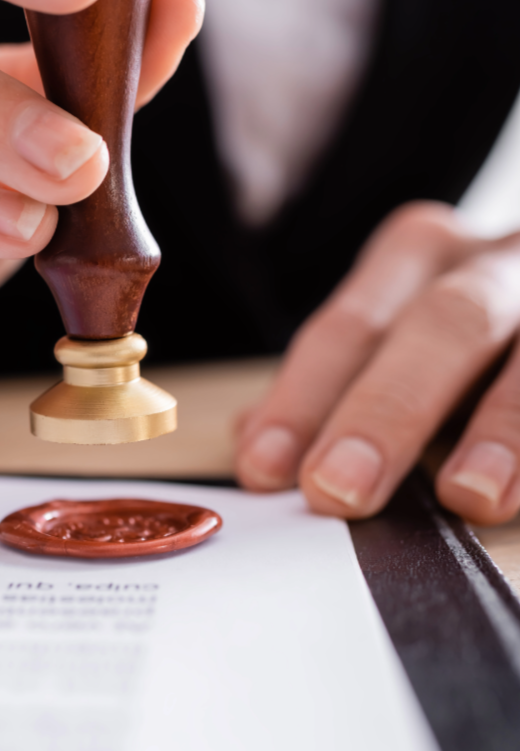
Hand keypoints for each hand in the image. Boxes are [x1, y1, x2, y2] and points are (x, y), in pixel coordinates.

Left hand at [235, 202, 519, 525]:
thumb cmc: (471, 330)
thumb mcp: (400, 332)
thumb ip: (338, 385)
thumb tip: (255, 445)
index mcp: (422, 255)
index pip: (352, 324)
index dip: (305, 397)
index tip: (269, 468)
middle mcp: (498, 261)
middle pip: (443, 325)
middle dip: (388, 408)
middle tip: (340, 487)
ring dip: (505, 425)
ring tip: (467, 495)